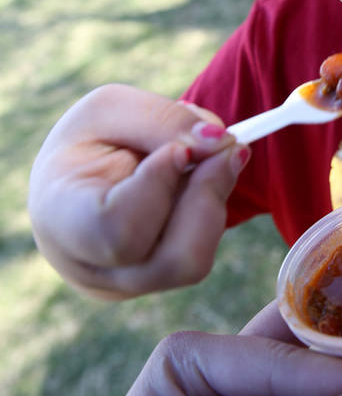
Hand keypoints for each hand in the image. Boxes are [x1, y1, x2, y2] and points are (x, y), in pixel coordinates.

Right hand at [28, 84, 247, 297]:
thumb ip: (165, 121)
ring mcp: (123, 287)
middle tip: (227, 146)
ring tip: (205, 157)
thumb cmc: (89, 139)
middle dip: (207, 196)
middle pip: (171, 260)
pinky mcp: (154, 284)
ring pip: (193, 261)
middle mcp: (89, 269)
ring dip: (214, 201)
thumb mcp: (113, 108)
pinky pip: (199, 254)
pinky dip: (209, 211)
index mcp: (59, 218)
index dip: (159, 188)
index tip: (180, 149)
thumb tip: (222, 144)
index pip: (117, 230)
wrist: (78, 172)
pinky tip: (195, 181)